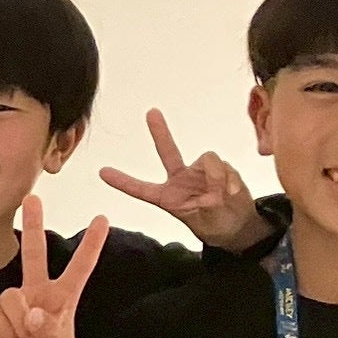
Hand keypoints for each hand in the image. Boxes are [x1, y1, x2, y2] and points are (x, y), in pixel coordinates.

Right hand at [0, 197, 105, 337]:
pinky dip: (2, 329)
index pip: (79, 268)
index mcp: (61, 299)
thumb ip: (52, 331)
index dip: (90, 245)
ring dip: (19, 322)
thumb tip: (33, 312)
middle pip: (35, 254)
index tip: (101, 219)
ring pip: (14, 295)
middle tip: (32, 198)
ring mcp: (13, 302)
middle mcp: (36, 294)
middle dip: (34, 225)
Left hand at [99, 110, 261, 250]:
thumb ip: (209, 202)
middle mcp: (180, 179)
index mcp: (167, 197)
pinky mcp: (220, 167)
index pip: (141, 189)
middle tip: (151, 112)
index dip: (122, 182)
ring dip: (216, 177)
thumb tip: (215, 183)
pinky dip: (229, 178)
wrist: (236, 225)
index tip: (101, 172)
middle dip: (160, 132)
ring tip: (221, 196)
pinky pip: (224, 165)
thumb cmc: (213, 225)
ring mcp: (200, 171)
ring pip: (207, 159)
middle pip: (167, 151)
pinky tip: (231, 192)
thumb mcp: (204, 221)